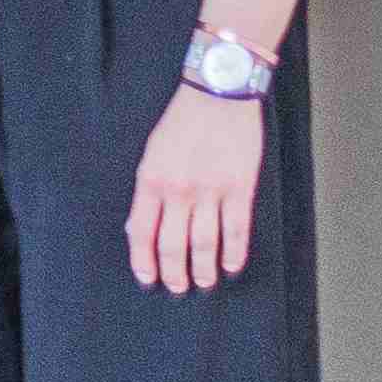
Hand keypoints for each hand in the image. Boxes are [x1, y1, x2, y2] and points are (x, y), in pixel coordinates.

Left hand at [126, 84, 261, 295]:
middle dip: (173, 272)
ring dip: (204, 269)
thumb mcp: (153, 152)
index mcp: (151, 180)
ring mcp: (211, 190)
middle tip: (177, 288)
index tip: (146, 277)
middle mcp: (178, 190)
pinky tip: (232, 266)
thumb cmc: (183, 121)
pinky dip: (235, 252)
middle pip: (172, 244)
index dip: (143, 259)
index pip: (141, 231)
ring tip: (205, 283)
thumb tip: (141, 225)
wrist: (219, 93)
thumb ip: (149, 189)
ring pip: (205, 243)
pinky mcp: (240, 187)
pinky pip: (236, 229)